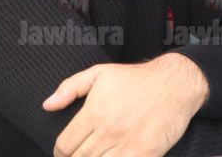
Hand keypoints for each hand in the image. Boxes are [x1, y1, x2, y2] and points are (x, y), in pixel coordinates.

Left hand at [43, 53, 208, 156]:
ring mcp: (128, 144)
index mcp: (94, 112)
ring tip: (94, 155)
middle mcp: (108, 131)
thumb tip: (47, 105)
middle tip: (77, 155)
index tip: (62, 153)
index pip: (65, 145)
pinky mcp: (146, 153)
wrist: (174, 84)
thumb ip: (69, 88)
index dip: (60, 153)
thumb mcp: (99, 74)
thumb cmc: (135, 79)